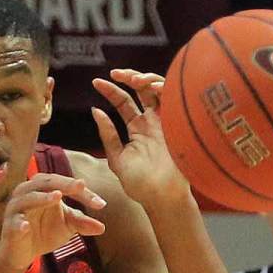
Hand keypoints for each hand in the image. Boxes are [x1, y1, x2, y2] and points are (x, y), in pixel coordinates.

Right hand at [0, 173, 105, 269]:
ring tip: (57, 197)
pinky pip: (14, 223)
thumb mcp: (67, 227)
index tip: (101, 204)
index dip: (83, 192)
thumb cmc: (45, 232)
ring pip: (27, 198)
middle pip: (45, 182)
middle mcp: (27, 193)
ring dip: (42, 198)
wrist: (23, 253)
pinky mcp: (9, 227)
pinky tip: (27, 226)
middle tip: (80, 186)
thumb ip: (82, 223)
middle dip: (64, 184)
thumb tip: (102, 227)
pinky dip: (20, 223)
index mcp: (43, 188)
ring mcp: (16, 209)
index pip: (64, 184)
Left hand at [92, 68, 189, 208]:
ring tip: (133, 80)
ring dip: (145, 78)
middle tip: (115, 74)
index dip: (110, 90)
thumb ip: (108, 135)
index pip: (123, 102)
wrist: (162, 197)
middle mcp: (152, 121)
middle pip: (141, 89)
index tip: (95, 83)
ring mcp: (166, 120)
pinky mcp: (178, 122)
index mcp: (137, 128)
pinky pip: (173, 98)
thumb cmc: (140, 184)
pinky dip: (163, 87)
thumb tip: (95, 110)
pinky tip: (150, 86)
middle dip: (129, 77)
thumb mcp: (117, 158)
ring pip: (158, 89)